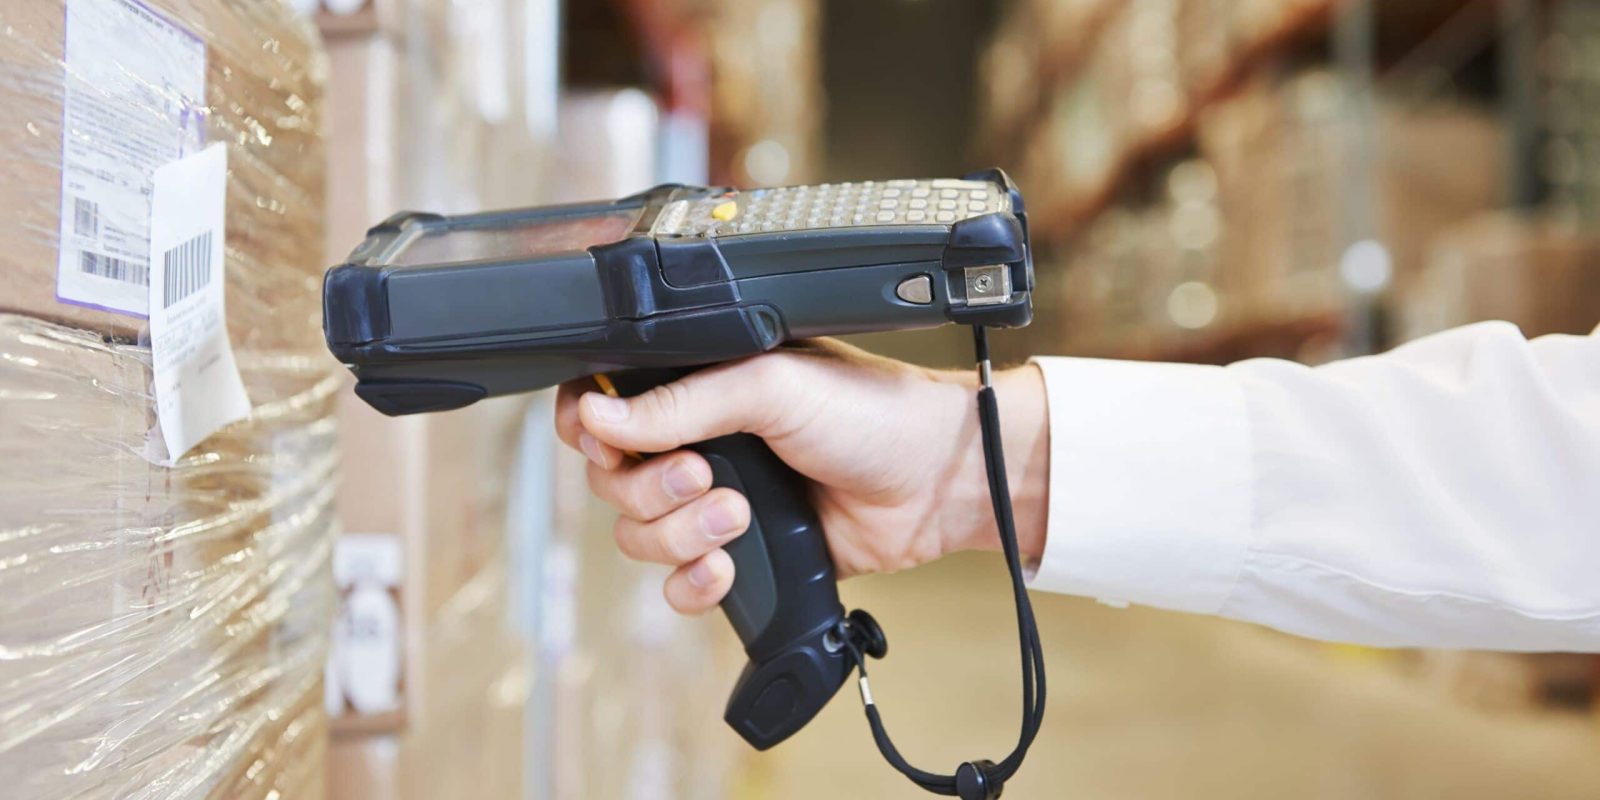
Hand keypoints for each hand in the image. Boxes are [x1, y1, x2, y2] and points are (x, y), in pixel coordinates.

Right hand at [554, 338, 1049, 614]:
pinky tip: (725, 568)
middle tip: (705, 475)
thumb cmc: (868, 411)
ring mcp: (715, 503)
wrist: (934, 481)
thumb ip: (681, 401)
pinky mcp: (741, 558)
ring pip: (641, 537)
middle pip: (612, 481)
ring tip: (740, 514)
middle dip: (649, 487)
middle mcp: (697, 443)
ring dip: (681, 534)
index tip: (610, 442)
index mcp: (697, 386)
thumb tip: (597, 415)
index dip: (590, 429)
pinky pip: (679, 587)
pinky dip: (692, 584)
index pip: (604, 407)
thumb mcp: (770, 384)